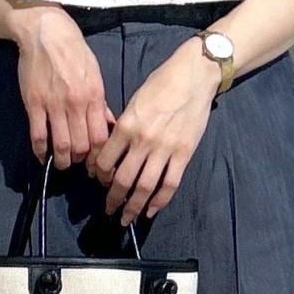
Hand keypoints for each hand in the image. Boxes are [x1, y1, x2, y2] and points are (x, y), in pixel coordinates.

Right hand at [11, 4, 114, 167]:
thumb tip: (108, 125)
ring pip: (61, 145)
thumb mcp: (95, 75)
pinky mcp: (34, 103)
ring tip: (62, 162)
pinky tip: (42, 155)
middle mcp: (76, 104)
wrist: (47, 32)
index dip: (99, 156)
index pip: (101, 137)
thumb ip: (100, 103)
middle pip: (82, 146)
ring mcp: (54, 105)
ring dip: (62, 160)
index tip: (96, 163)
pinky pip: (37, 135)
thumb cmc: (74, 51)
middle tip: (79, 164)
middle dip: (81, 161)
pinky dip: (40, 150)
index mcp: (94, 97)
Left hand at [86, 36, 219, 224]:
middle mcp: (142, 141)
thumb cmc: (162, 83)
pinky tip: (151, 211)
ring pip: (144, 187)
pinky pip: (169, 184)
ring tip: (126, 218)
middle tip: (108, 210)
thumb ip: (123, 126)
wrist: (194, 75)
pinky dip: (159, 201)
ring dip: (133, 207)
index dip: (99, 176)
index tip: (99, 182)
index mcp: (126, 125)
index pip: (105, 160)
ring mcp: (164, 149)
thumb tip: (113, 149)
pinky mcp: (184, 153)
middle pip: (122, 179)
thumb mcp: (134, 101)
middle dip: (113, 199)